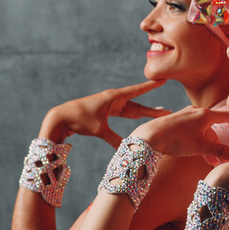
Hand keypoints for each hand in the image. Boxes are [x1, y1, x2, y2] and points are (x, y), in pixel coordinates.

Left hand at [39, 80, 169, 147]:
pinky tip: (140, 117)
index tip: (162, 79)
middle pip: (138, 105)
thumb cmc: (78, 120)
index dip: (151, 86)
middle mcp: (113, 99)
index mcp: (113, 98)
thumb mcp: (98, 130)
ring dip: (145, 112)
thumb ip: (114, 139)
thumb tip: (128, 149)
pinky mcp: (106, 112)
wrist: (60, 117)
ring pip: (132, 109)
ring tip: (160, 113)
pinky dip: (134, 116)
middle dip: (153, 109)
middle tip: (168, 111)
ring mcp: (110, 105)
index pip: (137, 90)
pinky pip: (124, 113)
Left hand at [130, 105, 228, 160]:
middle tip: (216, 161)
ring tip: (207, 161)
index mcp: (205, 115)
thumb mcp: (200, 147)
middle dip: (216, 145)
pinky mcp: (177, 120)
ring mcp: (186, 115)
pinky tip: (193, 149)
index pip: (226, 115)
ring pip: (202, 130)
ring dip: (206, 145)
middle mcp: (196, 112)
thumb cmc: (176, 140)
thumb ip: (219, 151)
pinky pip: (193, 129)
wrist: (149, 136)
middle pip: (213, 128)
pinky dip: (197, 140)